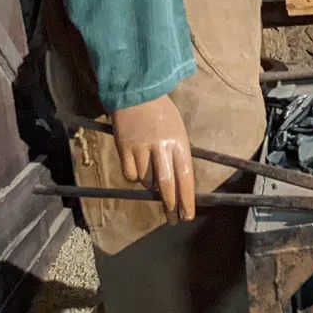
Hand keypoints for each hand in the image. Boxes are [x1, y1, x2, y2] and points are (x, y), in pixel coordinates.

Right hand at [112, 96, 195, 222]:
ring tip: (149, 169)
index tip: (188, 214)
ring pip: (146, 180)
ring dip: (148, 183)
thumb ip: (176, 154)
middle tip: (173, 219)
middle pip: (167, 184)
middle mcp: (162, 148)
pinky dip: (133, 175)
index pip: (186, 177)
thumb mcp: (177, 131)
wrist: (138, 93)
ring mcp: (142, 149)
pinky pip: (130, 174)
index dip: (187, 198)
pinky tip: (135, 167)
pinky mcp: (125, 149)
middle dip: (170, 204)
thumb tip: (173, 180)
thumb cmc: (161, 113)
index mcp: (180, 143)